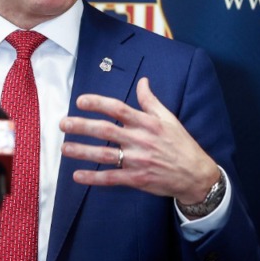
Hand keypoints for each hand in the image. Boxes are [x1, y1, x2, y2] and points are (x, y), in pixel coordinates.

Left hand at [60, 77, 219, 203]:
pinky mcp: (137, 179)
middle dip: (82, 126)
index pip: (118, 109)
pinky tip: (77, 175)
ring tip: (64, 148)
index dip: (98, 103)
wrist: (196, 175)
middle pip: (106, 131)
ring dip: (82, 151)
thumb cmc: (181, 144)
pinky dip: (93, 178)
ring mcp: (138, 161)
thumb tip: (143, 81)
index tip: (80, 101)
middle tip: (63, 123)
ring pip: (105, 155)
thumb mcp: (169, 118)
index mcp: (147, 123)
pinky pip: (111, 178)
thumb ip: (151, 101)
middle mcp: (140, 140)